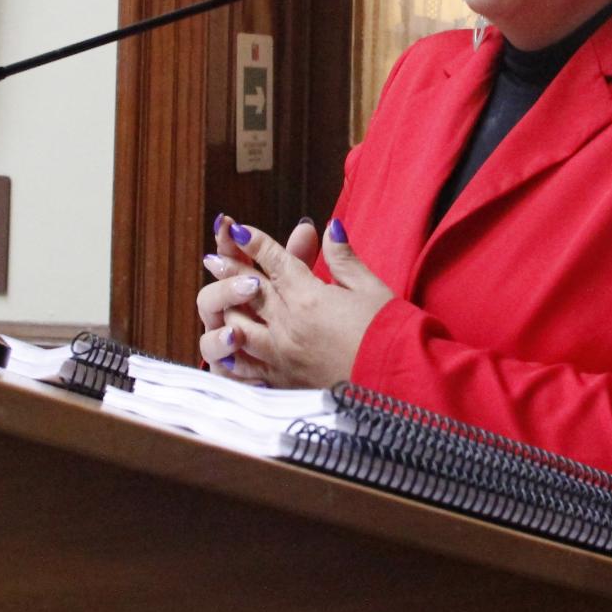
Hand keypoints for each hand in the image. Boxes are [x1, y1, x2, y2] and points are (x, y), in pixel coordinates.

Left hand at [198, 217, 392, 388]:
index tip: (239, 229)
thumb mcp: (371, 288)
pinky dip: (233, 353)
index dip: (257, 243)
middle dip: (231, 270)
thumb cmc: (389, 332)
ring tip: (217, 297)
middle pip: (250, 291)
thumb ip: (344, 258)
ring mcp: (282, 356)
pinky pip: (246, 366)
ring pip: (240, 326)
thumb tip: (331, 228)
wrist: (398, 384)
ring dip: (227, 308)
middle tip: (214, 257)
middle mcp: (288, 326)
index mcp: (309, 299)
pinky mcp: (284, 381)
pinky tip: (227, 346)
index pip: (276, 263)